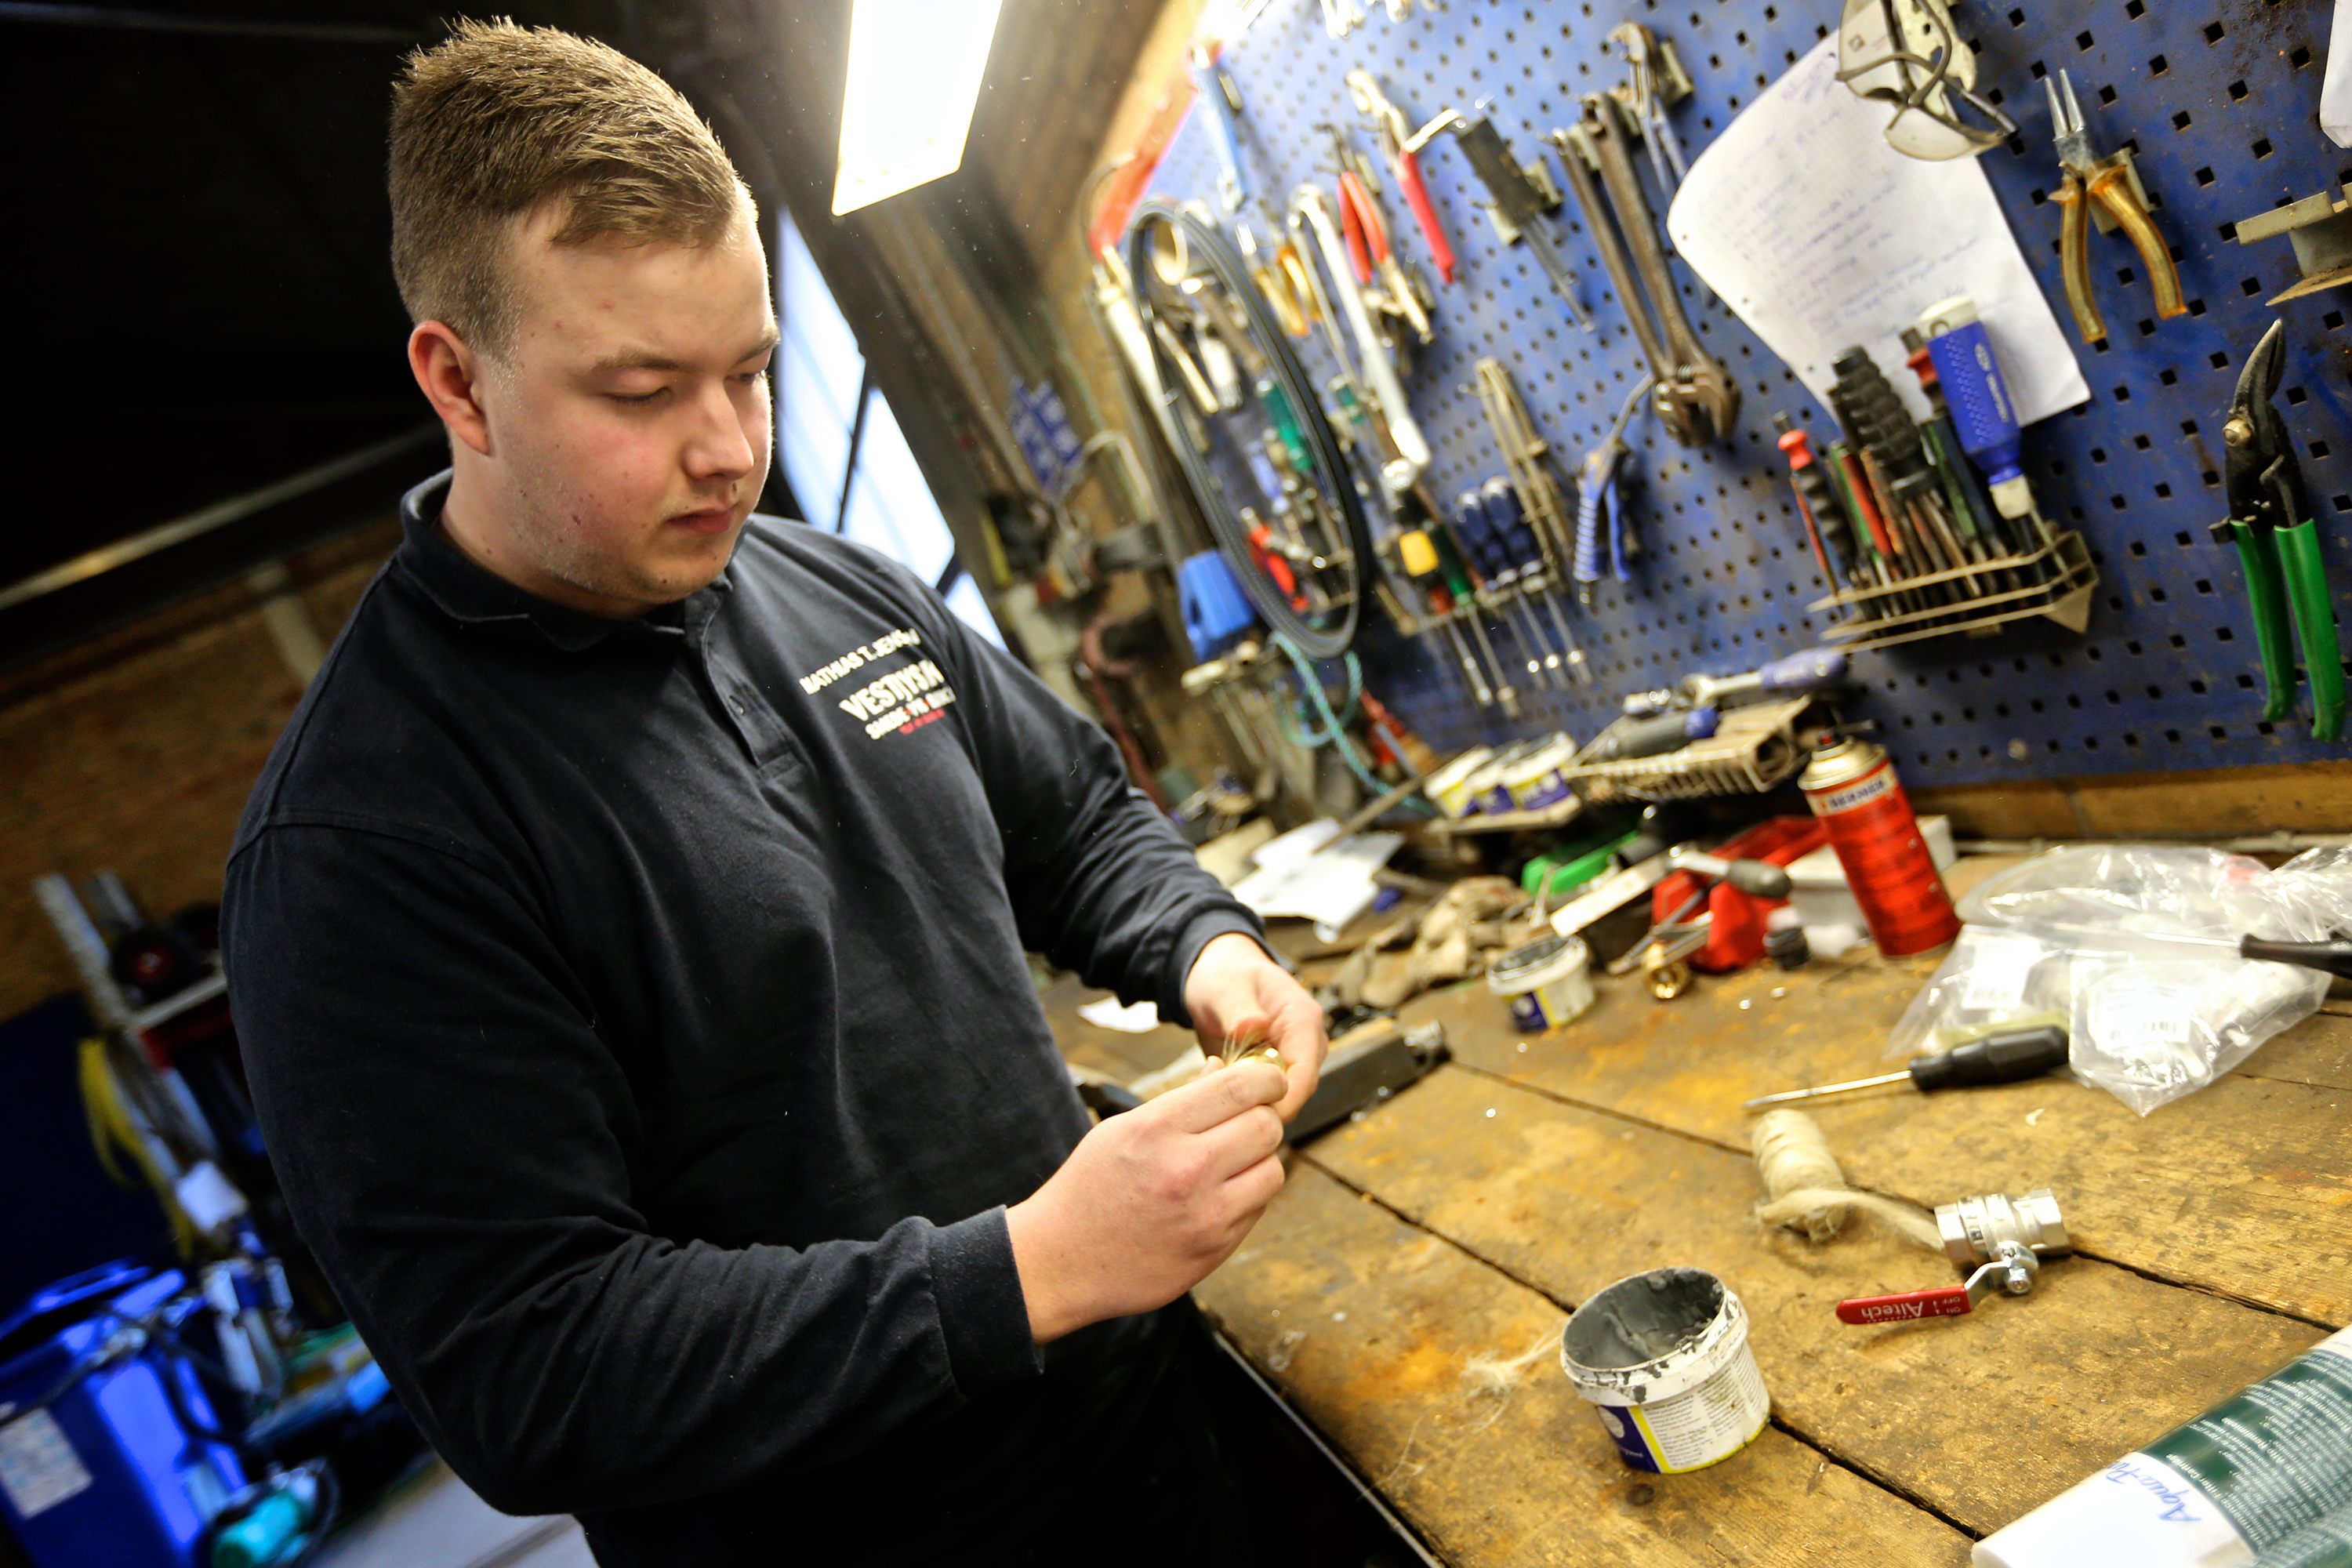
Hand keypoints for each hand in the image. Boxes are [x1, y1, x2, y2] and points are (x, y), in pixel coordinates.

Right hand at [1005, 1059, 1286, 1342]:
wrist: (1060, 1263)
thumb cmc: (1089, 1188)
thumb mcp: (1121, 1130)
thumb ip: (1180, 1101)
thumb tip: (1225, 1068)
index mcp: (1157, 1129)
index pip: (1242, 1087)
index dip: (1267, 1078)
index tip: (1267, 1080)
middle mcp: (1186, 1170)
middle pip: (1267, 1126)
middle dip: (1264, 1117)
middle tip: (1247, 1121)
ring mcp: (1205, 1216)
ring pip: (1273, 1169)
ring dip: (1259, 1161)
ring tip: (1231, 1162)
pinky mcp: (1215, 1250)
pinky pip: (1257, 1209)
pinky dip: (1246, 1197)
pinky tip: (1215, 1197)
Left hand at [1183, 932, 1327, 1122]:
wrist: (1218, 977)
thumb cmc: (1227, 976)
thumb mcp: (1226, 986)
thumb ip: (1239, 1008)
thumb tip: (1254, 1026)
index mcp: (1303, 1021)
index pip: (1305, 1075)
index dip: (1283, 1100)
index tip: (1251, 1116)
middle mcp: (1304, 1047)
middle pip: (1293, 1095)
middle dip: (1258, 1106)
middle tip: (1216, 1106)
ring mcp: (1289, 1063)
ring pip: (1276, 1101)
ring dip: (1244, 1104)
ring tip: (1206, 1088)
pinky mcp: (1270, 1075)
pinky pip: (1259, 1099)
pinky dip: (1235, 1101)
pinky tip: (1207, 1087)